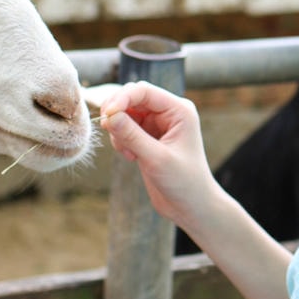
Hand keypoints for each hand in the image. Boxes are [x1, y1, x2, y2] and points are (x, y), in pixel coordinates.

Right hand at [99, 83, 216, 234]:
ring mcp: (157, 125)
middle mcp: (168, 114)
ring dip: (118, 130)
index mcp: (179, 111)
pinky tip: (130, 157)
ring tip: (127, 152)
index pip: (144, 91)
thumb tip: (109, 116)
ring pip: (125, 113)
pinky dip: (120, 140)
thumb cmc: (184, 182)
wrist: (191, 207)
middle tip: (108, 130)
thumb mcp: (157, 159)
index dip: (122, 98)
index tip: (107, 115)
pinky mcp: (148, 138)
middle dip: (117, 113)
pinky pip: (125, 128)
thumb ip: (132, 136)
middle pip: (132, 98)